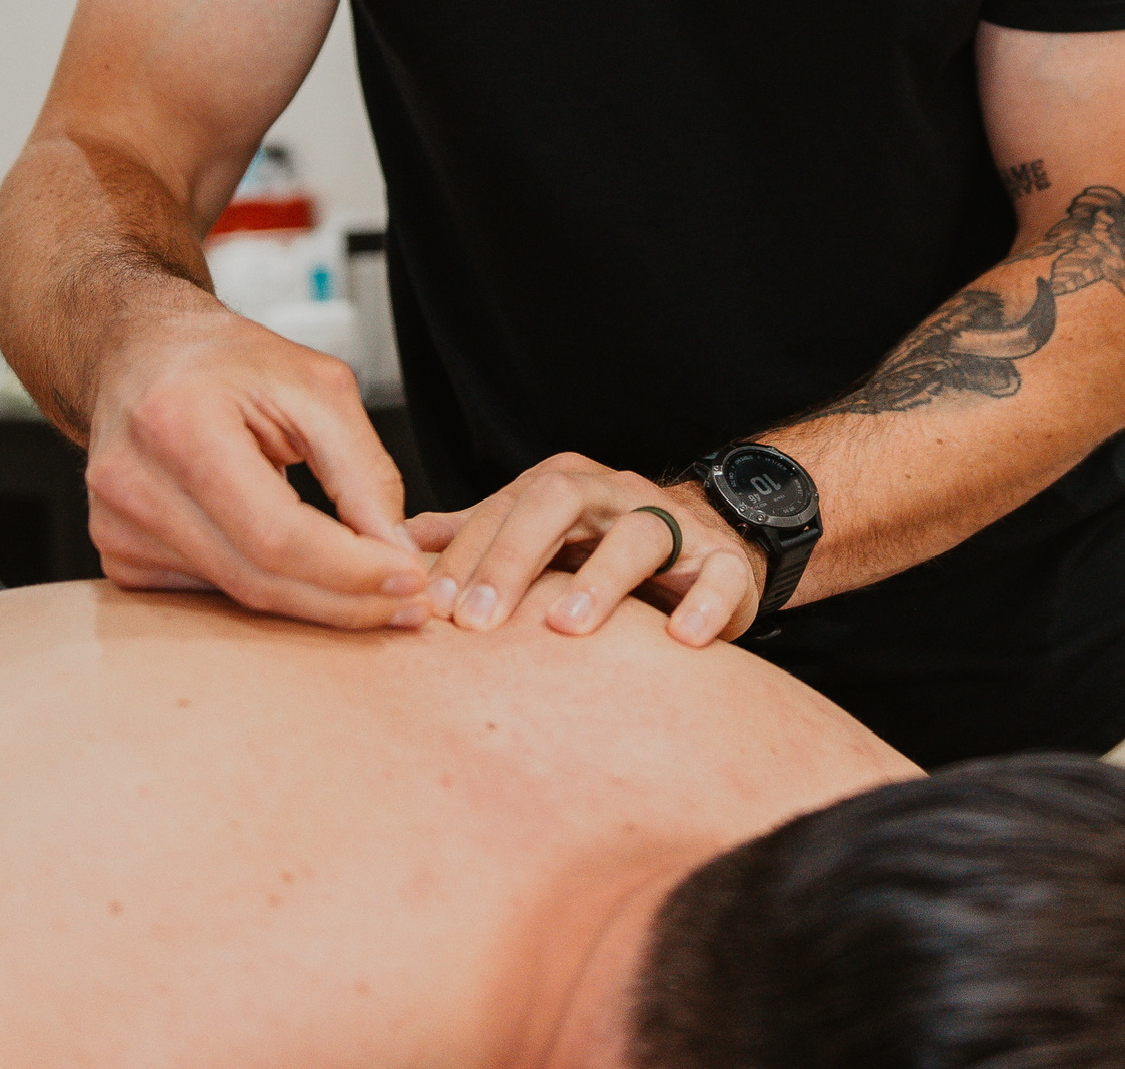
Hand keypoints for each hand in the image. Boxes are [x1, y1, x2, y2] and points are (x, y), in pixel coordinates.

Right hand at [85, 299, 429, 629]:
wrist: (144, 355)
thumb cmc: (230, 361)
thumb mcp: (317, 386)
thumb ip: (363, 468)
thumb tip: (398, 549)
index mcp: (181, 424)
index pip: (276, 533)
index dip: (350, 569)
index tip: (410, 580)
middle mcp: (135, 483)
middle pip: (256, 577)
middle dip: (344, 599)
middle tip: (409, 605)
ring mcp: (116, 527)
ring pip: (237, 595)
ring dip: (313, 601)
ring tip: (374, 588)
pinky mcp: (119, 553)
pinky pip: (211, 594)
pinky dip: (268, 588)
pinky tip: (303, 569)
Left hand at [410, 452, 765, 645]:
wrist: (708, 543)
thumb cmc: (603, 548)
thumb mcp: (539, 538)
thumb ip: (476, 537)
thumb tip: (400, 543)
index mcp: (565, 486)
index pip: (506, 506)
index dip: (468, 553)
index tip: (435, 606)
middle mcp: (616, 495)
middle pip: (561, 501)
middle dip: (514, 557)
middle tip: (477, 619)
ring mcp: (674, 525)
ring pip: (640, 534)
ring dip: (600, 579)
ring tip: (566, 627)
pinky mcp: (725, 564)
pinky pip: (721, 576)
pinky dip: (704, 604)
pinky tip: (680, 639)